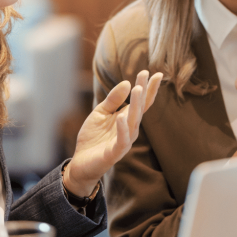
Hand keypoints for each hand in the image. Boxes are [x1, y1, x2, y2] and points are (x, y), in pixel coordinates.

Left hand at [65, 70, 162, 195]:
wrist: (81, 163)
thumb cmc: (93, 138)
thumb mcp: (100, 113)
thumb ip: (113, 99)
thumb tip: (126, 82)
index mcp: (127, 118)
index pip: (142, 102)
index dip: (148, 88)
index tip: (154, 72)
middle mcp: (130, 129)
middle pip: (140, 108)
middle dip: (143, 91)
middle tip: (146, 75)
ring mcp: (124, 141)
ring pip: (133, 121)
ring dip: (136, 106)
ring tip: (137, 89)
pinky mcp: (115, 153)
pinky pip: (122, 140)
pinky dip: (122, 129)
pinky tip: (122, 117)